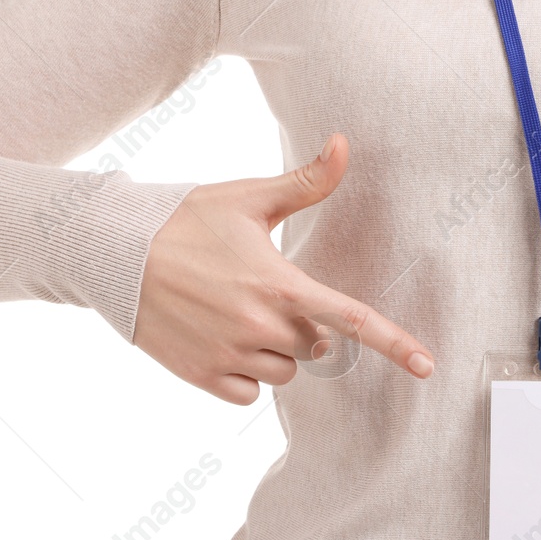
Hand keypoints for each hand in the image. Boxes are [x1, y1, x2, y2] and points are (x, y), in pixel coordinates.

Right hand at [132, 133, 433, 403]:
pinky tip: (221, 341)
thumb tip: (345, 144)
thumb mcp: (249, 197)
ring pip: (284, 374)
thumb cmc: (186, 220)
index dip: (395, 343)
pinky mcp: (200, 376)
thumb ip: (306, 181)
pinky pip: (249, 395)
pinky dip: (245, 377)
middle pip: (315, 348)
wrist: (112, 251)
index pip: (352, 319)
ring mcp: (229, 353)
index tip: (428, 366)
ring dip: (276, 354)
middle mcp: (259, 324)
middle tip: (267, 296)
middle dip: (304, 329)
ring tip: (237, 314)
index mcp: (279, 282)